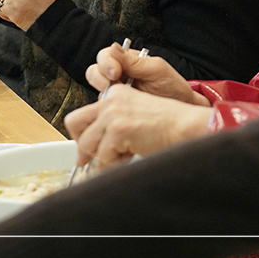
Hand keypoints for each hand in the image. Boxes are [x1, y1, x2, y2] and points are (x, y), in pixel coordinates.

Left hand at [64, 85, 212, 166]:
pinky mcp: (119, 129)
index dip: (81, 135)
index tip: (86, 150)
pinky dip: (115, 162)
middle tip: (90, 160)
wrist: (184, 126)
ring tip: (123, 156)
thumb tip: (88, 153)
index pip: (81, 114)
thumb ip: (110, 127)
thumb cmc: (165, 126)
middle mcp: (109, 101)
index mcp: (113, 95)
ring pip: (87, 143)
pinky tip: (131, 155)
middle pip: (74, 124)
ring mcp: (112, 114)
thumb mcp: (132, 118)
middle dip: (82, 145)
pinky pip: (104, 155)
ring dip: (103, 157)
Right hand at [86, 44, 206, 104]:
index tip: (115, 72)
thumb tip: (115, 47)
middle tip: (114, 86)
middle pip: (94, 70)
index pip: (105, 55)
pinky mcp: (114, 107)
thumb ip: (134, 61)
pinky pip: (102, 106)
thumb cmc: (172, 88)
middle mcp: (117, 74)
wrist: (181, 109)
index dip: (106, 63)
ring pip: (95, 89)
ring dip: (104, 93)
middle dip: (100, 78)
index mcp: (126, 60)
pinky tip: (121, 110)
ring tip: (121, 99)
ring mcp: (115, 91)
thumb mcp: (157, 70)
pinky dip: (107, 108)